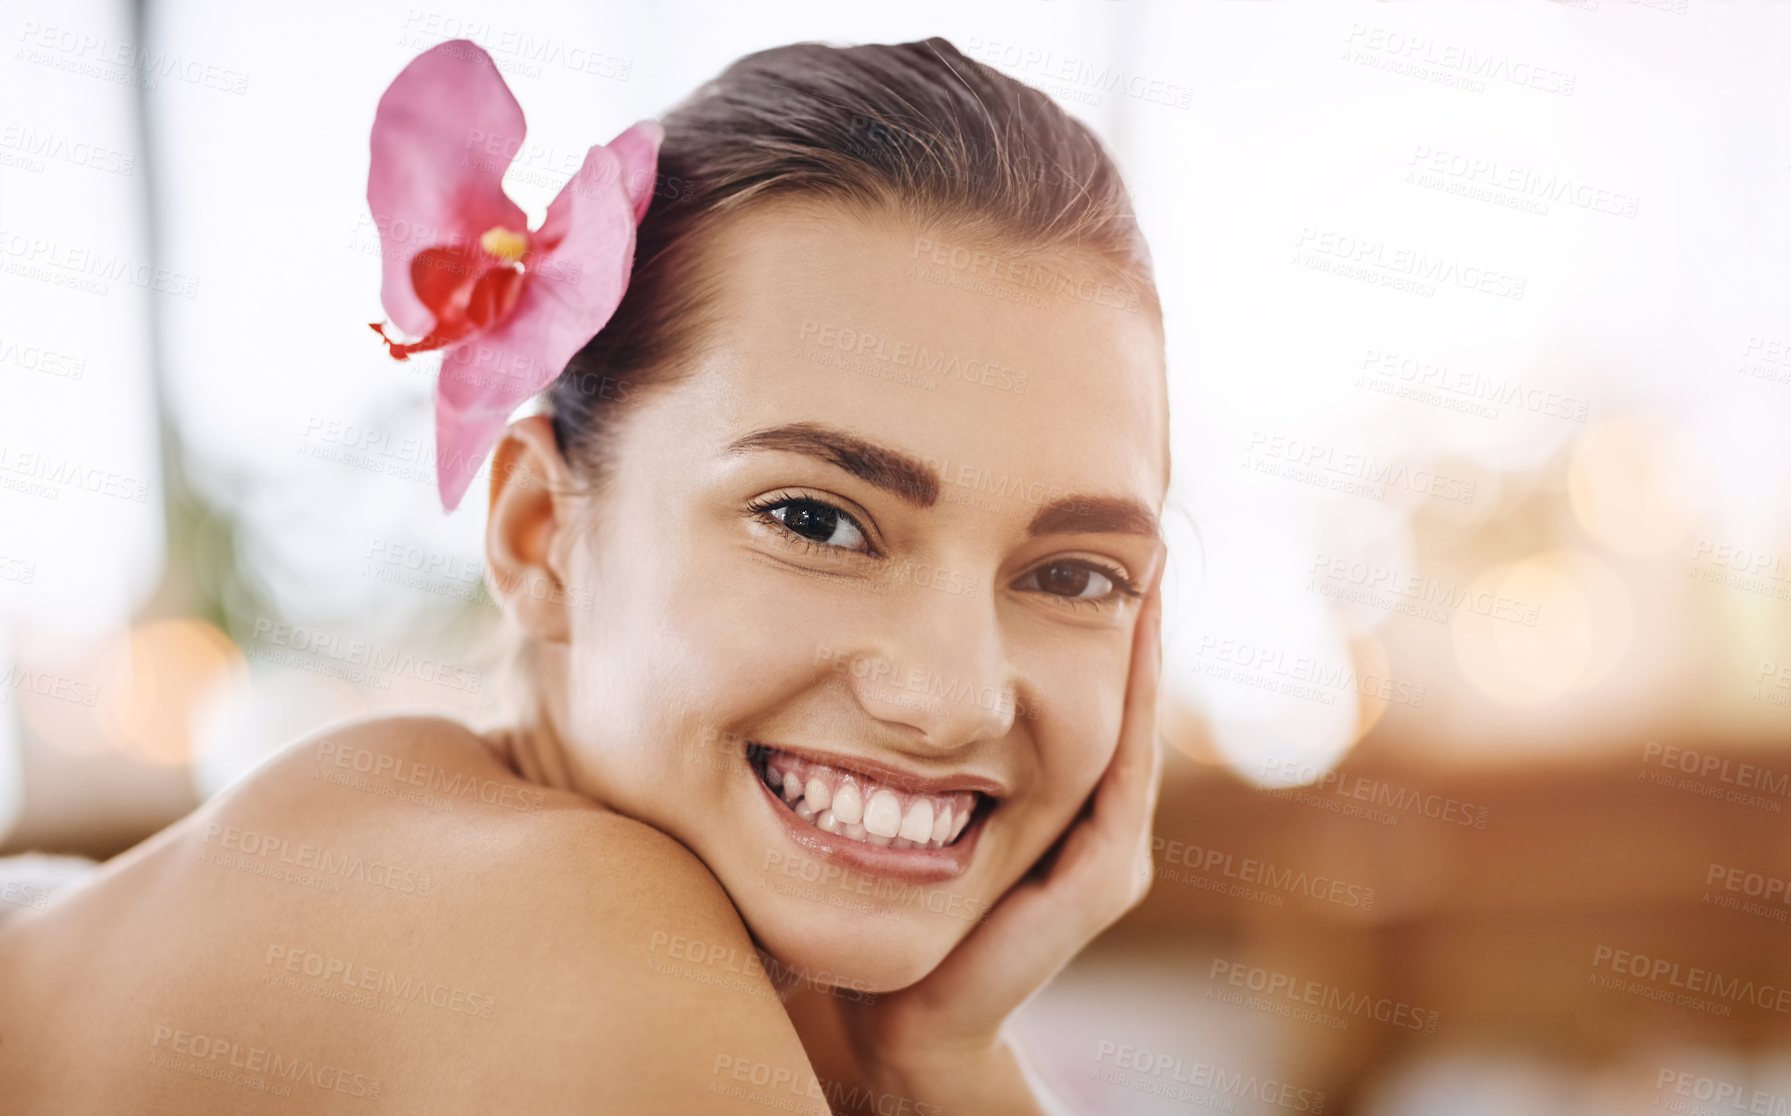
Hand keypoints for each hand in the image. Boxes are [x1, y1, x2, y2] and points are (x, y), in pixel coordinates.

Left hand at [832, 563, 1167, 1111]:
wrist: (905, 1018)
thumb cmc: (884, 906)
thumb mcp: (888, 800)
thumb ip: (887, 736)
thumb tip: (841, 645)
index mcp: (1044, 796)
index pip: (1069, 683)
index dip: (1076, 610)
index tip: (1070, 530)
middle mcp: (1090, 818)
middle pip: (1112, 694)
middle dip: (1119, 612)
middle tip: (1131, 526)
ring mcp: (1105, 848)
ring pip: (1128, 722)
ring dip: (1141, 644)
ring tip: (1144, 563)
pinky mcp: (1101, 875)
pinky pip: (1123, 771)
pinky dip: (1134, 700)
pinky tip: (1133, 635)